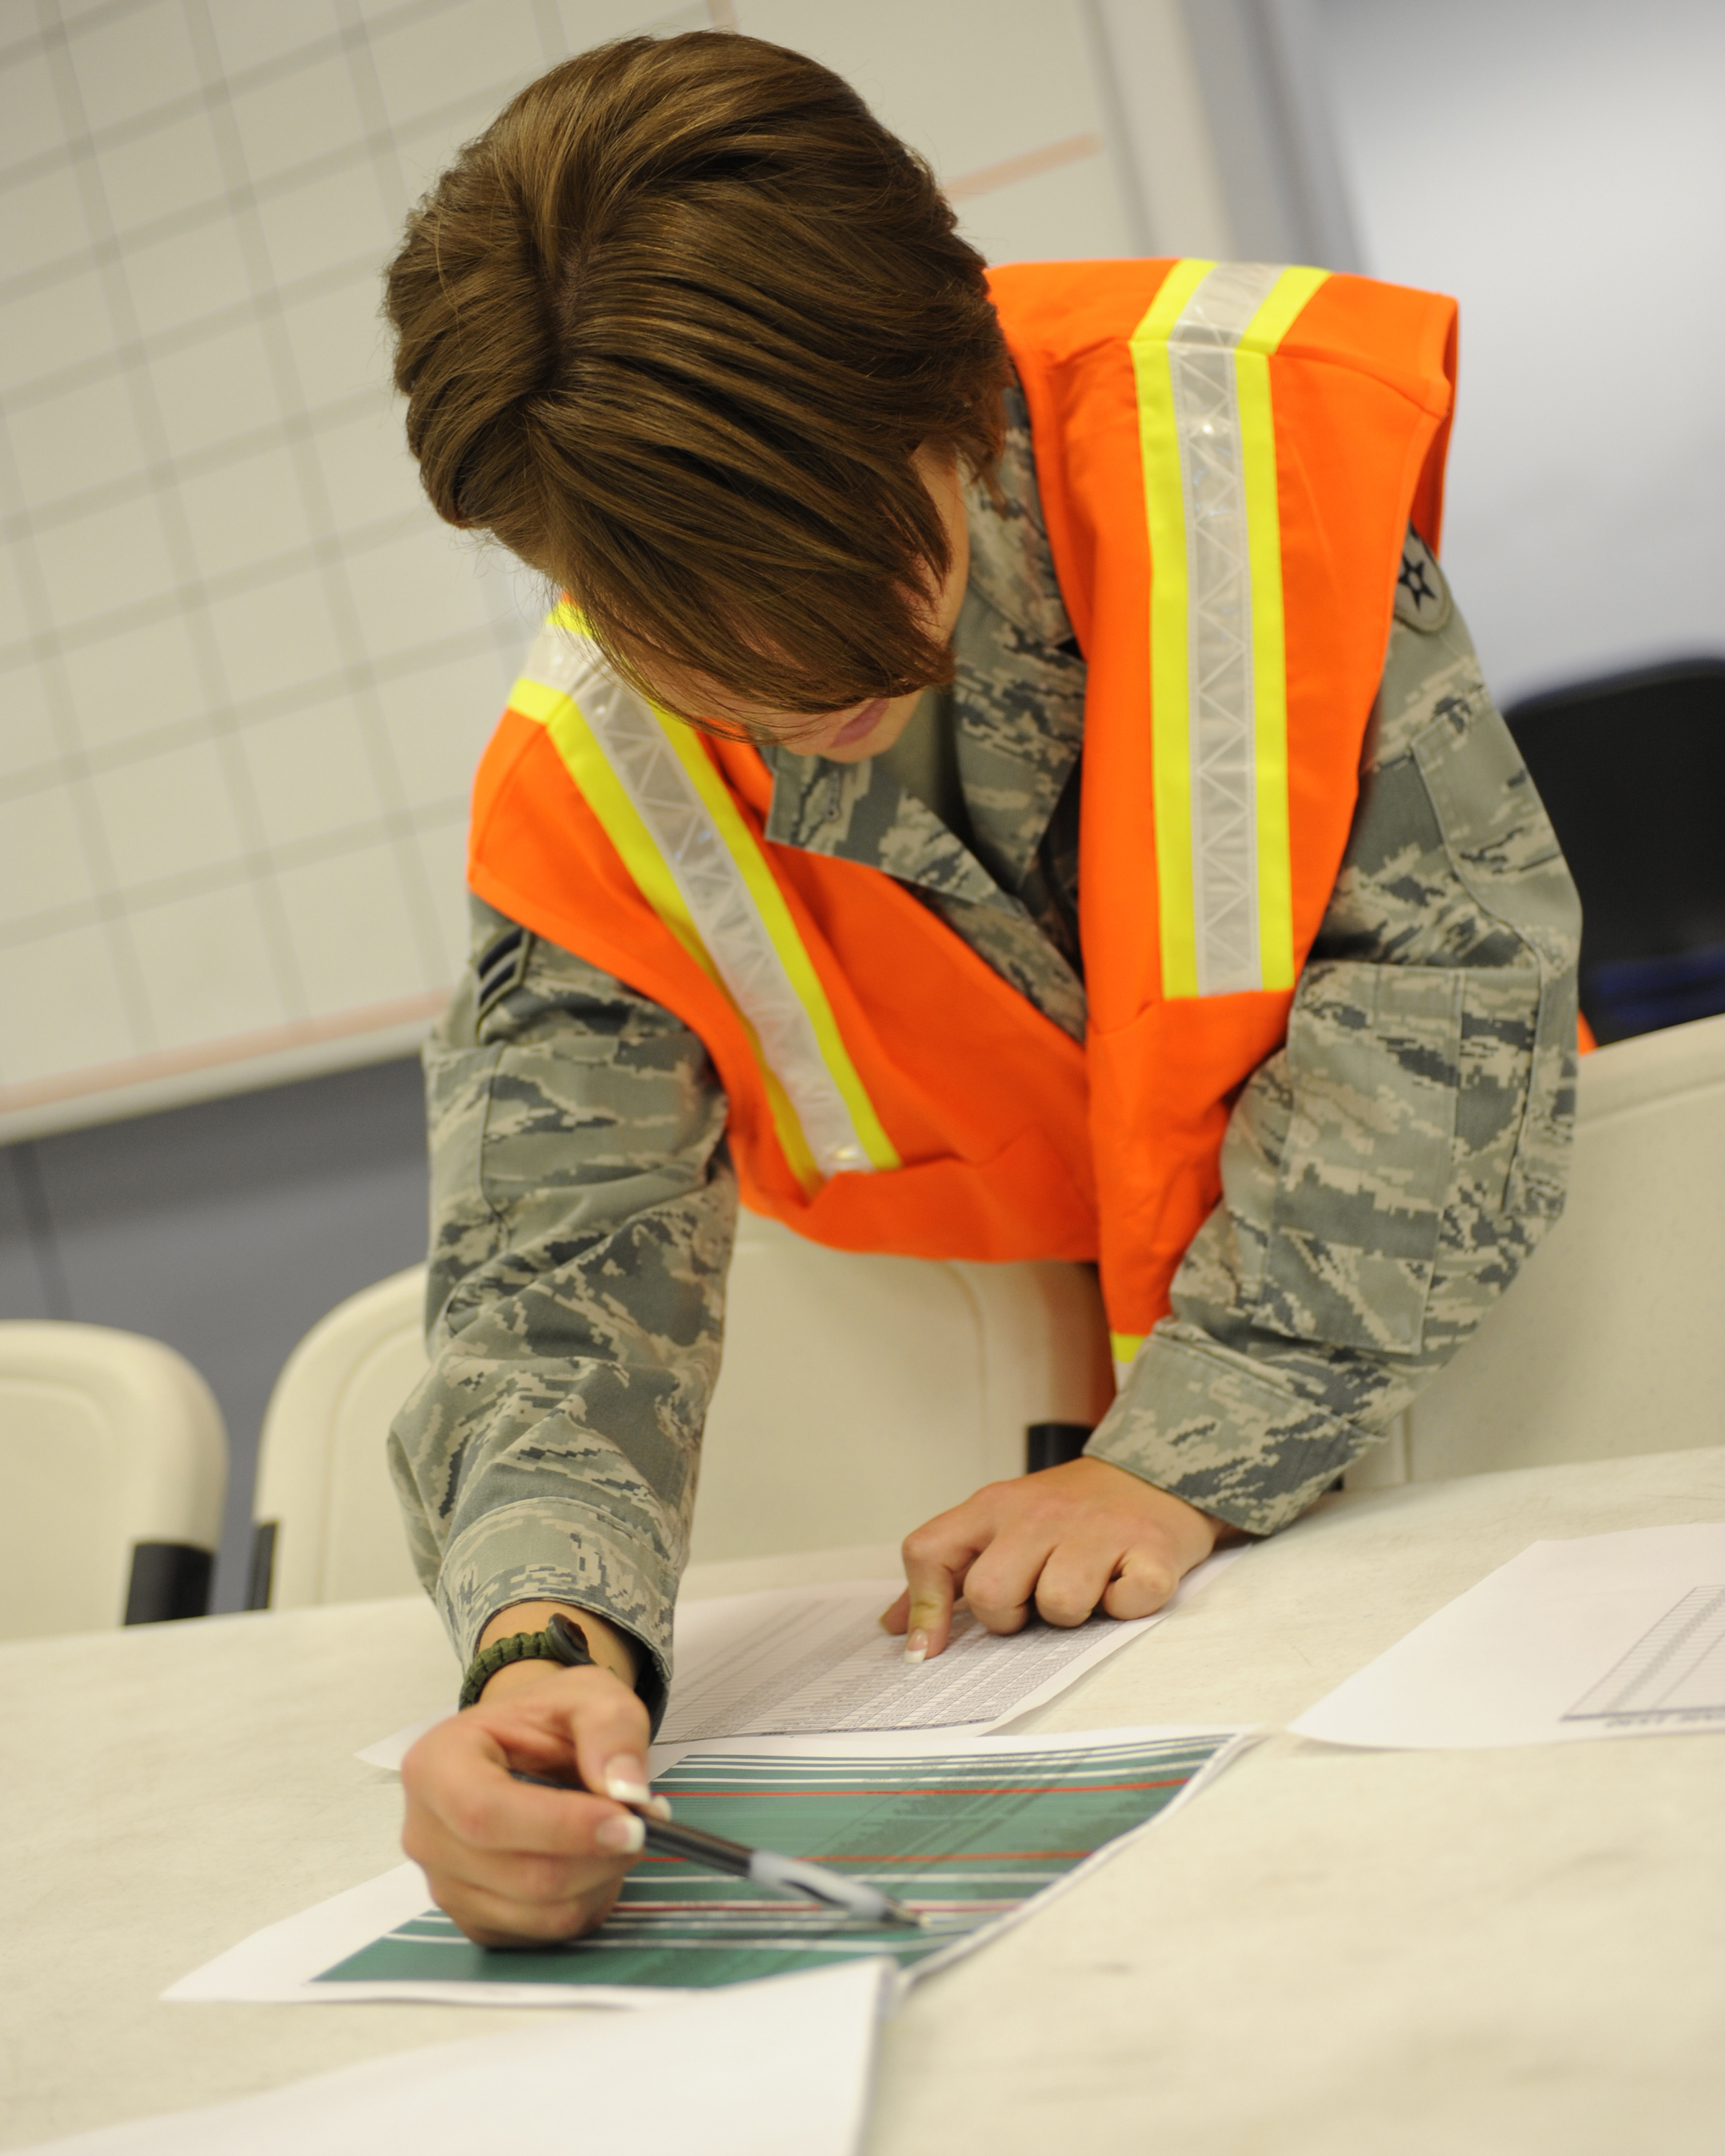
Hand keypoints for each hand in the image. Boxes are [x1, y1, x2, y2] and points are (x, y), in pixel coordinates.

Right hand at [401, 1605, 654, 1947]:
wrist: (524, 1744)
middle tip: (643, 1823)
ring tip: (618, 1835)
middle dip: (598, 1856)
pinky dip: (587, 1902)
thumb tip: (627, 1791)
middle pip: (522, 1875)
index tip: (628, 1822)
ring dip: (600, 1880)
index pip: (486, 1813)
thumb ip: (612, 1730)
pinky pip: (546, 1933)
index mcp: (437, 1764)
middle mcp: (427, 1834)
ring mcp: (446, 1886)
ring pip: (542, 1913)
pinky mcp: (476, 1921)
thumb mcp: (588, 1696)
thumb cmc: (547, 1718)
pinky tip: (592, 1861)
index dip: (562, 1827)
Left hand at [879, 1456, 1229, 1658]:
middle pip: (991, 1593)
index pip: (929, 1551)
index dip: (925, 1607)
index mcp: (994, 1507)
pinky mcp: (1150, 1550)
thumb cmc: (1069, 1514)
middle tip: (1035, 1601)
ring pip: (1059, 1604)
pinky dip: (1126, 1608)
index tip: (930, 1650)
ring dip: (1073, 1613)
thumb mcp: (1000, 1526)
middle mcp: (1040, 1513)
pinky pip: (1125, 1605)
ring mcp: (1097, 1529)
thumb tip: (896, 1628)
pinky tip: (1124, 1584)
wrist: (1153, 1475)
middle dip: (1011, 1616)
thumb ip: (945, 1573)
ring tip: (1086, 1588)